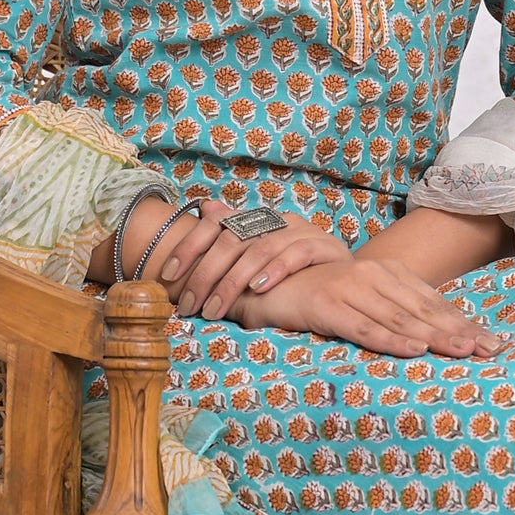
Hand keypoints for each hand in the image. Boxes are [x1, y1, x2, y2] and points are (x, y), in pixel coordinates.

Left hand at [172, 207, 351, 320]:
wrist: (348, 279)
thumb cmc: (294, 274)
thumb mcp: (255, 263)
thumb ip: (229, 242)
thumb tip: (205, 207)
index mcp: (256, 219)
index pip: (215, 224)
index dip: (189, 247)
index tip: (166, 275)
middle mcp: (277, 220)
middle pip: (233, 238)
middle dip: (206, 273)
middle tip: (190, 304)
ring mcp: (303, 231)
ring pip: (261, 248)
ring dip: (234, 280)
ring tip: (216, 307)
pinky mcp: (326, 246)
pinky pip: (297, 254)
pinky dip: (275, 270)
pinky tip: (258, 288)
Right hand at [231, 256, 507, 358]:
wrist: (266, 281)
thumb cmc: (320, 295)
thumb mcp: (363, 300)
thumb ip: (394, 312)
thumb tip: (436, 336)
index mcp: (388, 275)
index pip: (434, 302)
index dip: (464, 322)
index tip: (494, 344)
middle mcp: (374, 277)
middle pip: (425, 310)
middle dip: (459, 332)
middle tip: (491, 351)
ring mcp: (350, 289)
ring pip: (400, 319)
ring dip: (434, 337)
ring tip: (463, 352)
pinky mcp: (327, 305)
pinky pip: (363, 327)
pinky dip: (390, 340)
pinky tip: (413, 351)